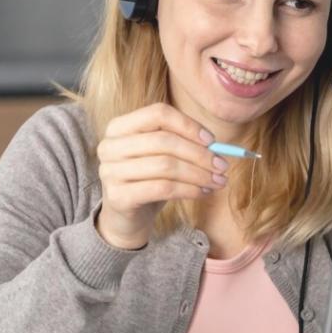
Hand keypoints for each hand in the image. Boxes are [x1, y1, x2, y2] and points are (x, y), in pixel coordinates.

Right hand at [94, 103, 229, 249]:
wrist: (125, 219)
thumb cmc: (147, 180)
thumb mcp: (161, 156)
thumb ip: (182, 143)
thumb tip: (216, 145)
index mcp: (119, 127)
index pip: (158, 113)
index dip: (188, 125)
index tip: (212, 141)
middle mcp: (110, 146)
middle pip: (164, 141)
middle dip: (199, 154)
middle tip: (222, 165)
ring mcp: (110, 171)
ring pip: (165, 166)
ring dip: (198, 174)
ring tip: (217, 181)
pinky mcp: (118, 196)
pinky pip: (163, 188)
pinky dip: (189, 190)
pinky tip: (202, 192)